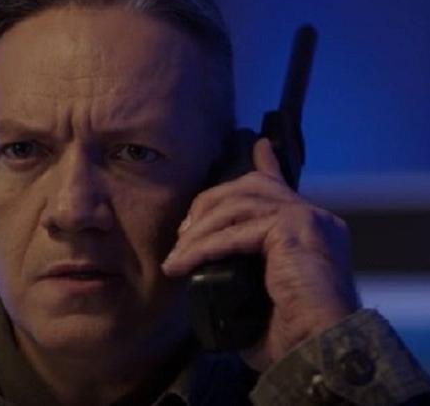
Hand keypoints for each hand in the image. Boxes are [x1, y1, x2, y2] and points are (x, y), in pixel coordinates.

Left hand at [162, 138, 359, 371]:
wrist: (321, 352)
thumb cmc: (294, 335)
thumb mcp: (260, 297)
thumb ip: (241, 277)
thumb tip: (209, 281)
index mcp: (310, 229)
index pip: (280, 185)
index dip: (264, 164)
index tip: (257, 146)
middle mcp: (313, 217)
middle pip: (249, 188)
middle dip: (208, 204)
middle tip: (183, 235)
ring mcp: (306, 219)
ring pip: (237, 205)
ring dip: (199, 230)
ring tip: (176, 257)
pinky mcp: (294, 228)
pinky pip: (235, 231)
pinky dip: (202, 247)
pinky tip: (182, 263)